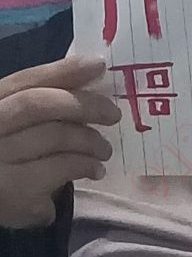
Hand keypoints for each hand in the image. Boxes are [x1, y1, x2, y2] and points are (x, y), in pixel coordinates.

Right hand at [0, 57, 121, 228]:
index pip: (24, 82)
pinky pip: (61, 168)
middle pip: (38, 105)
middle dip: (84, 105)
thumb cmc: (11, 163)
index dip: (63, 71)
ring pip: (55, 136)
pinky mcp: (14, 191)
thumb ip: (43, 106)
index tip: (98, 65)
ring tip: (105, 150)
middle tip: (114, 114)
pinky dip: (86, 166)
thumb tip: (91, 74)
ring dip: (91, 141)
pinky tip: (96, 171)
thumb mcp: (17, 128)